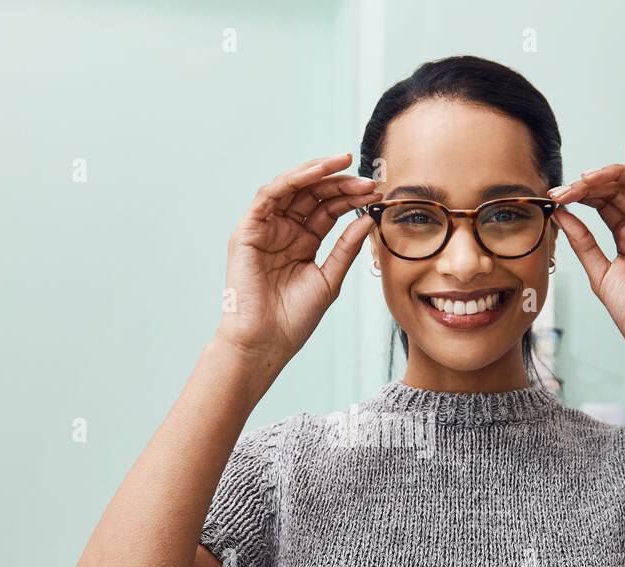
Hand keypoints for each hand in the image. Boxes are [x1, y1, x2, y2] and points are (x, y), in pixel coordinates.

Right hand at [215, 151, 380, 365]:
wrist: (266, 342)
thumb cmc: (294, 318)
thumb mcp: (329, 278)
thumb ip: (346, 247)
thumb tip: (368, 218)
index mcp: (303, 241)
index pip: (328, 209)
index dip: (352, 199)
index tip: (377, 194)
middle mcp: (283, 230)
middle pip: (312, 194)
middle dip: (340, 182)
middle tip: (367, 179)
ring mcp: (264, 228)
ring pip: (291, 188)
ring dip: (317, 173)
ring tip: (345, 166)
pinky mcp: (247, 231)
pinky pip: (268, 196)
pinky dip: (291, 180)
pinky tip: (315, 174)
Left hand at [550, 144, 624, 357]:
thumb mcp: (600, 274)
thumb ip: (583, 242)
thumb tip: (561, 215)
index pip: (602, 204)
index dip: (579, 195)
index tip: (555, 196)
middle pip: (618, 190)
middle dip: (589, 186)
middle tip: (565, 189)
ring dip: (611, 175)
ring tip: (586, 178)